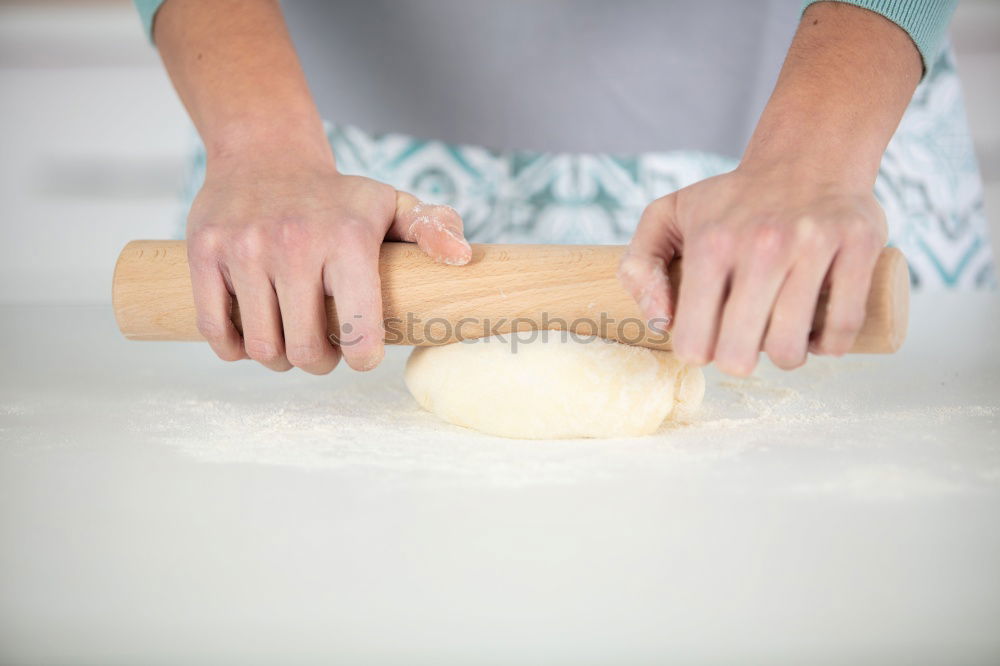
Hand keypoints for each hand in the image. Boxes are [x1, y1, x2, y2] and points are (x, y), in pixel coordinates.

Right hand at [186, 154, 470, 372]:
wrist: (264, 154)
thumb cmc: (336, 196)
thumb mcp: (390, 204)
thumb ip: (431, 229)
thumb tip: (463, 258)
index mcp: (347, 238)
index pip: (358, 328)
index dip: (363, 358)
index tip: (363, 355)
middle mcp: (294, 242)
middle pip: (304, 349)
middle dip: (320, 364)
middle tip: (326, 354)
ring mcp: (244, 248)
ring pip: (260, 346)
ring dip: (279, 360)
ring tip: (292, 344)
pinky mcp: (204, 253)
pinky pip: (215, 329)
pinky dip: (235, 349)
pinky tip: (254, 338)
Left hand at [619, 165, 886, 375]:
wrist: (806, 155)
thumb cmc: (731, 200)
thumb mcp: (667, 216)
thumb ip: (639, 266)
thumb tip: (659, 321)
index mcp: (710, 243)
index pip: (693, 340)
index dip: (697, 352)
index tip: (706, 340)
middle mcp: (761, 245)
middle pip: (741, 353)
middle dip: (738, 361)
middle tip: (743, 344)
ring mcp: (814, 245)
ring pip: (792, 347)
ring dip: (785, 356)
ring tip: (780, 338)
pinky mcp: (859, 245)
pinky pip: (844, 326)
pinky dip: (830, 345)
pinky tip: (817, 335)